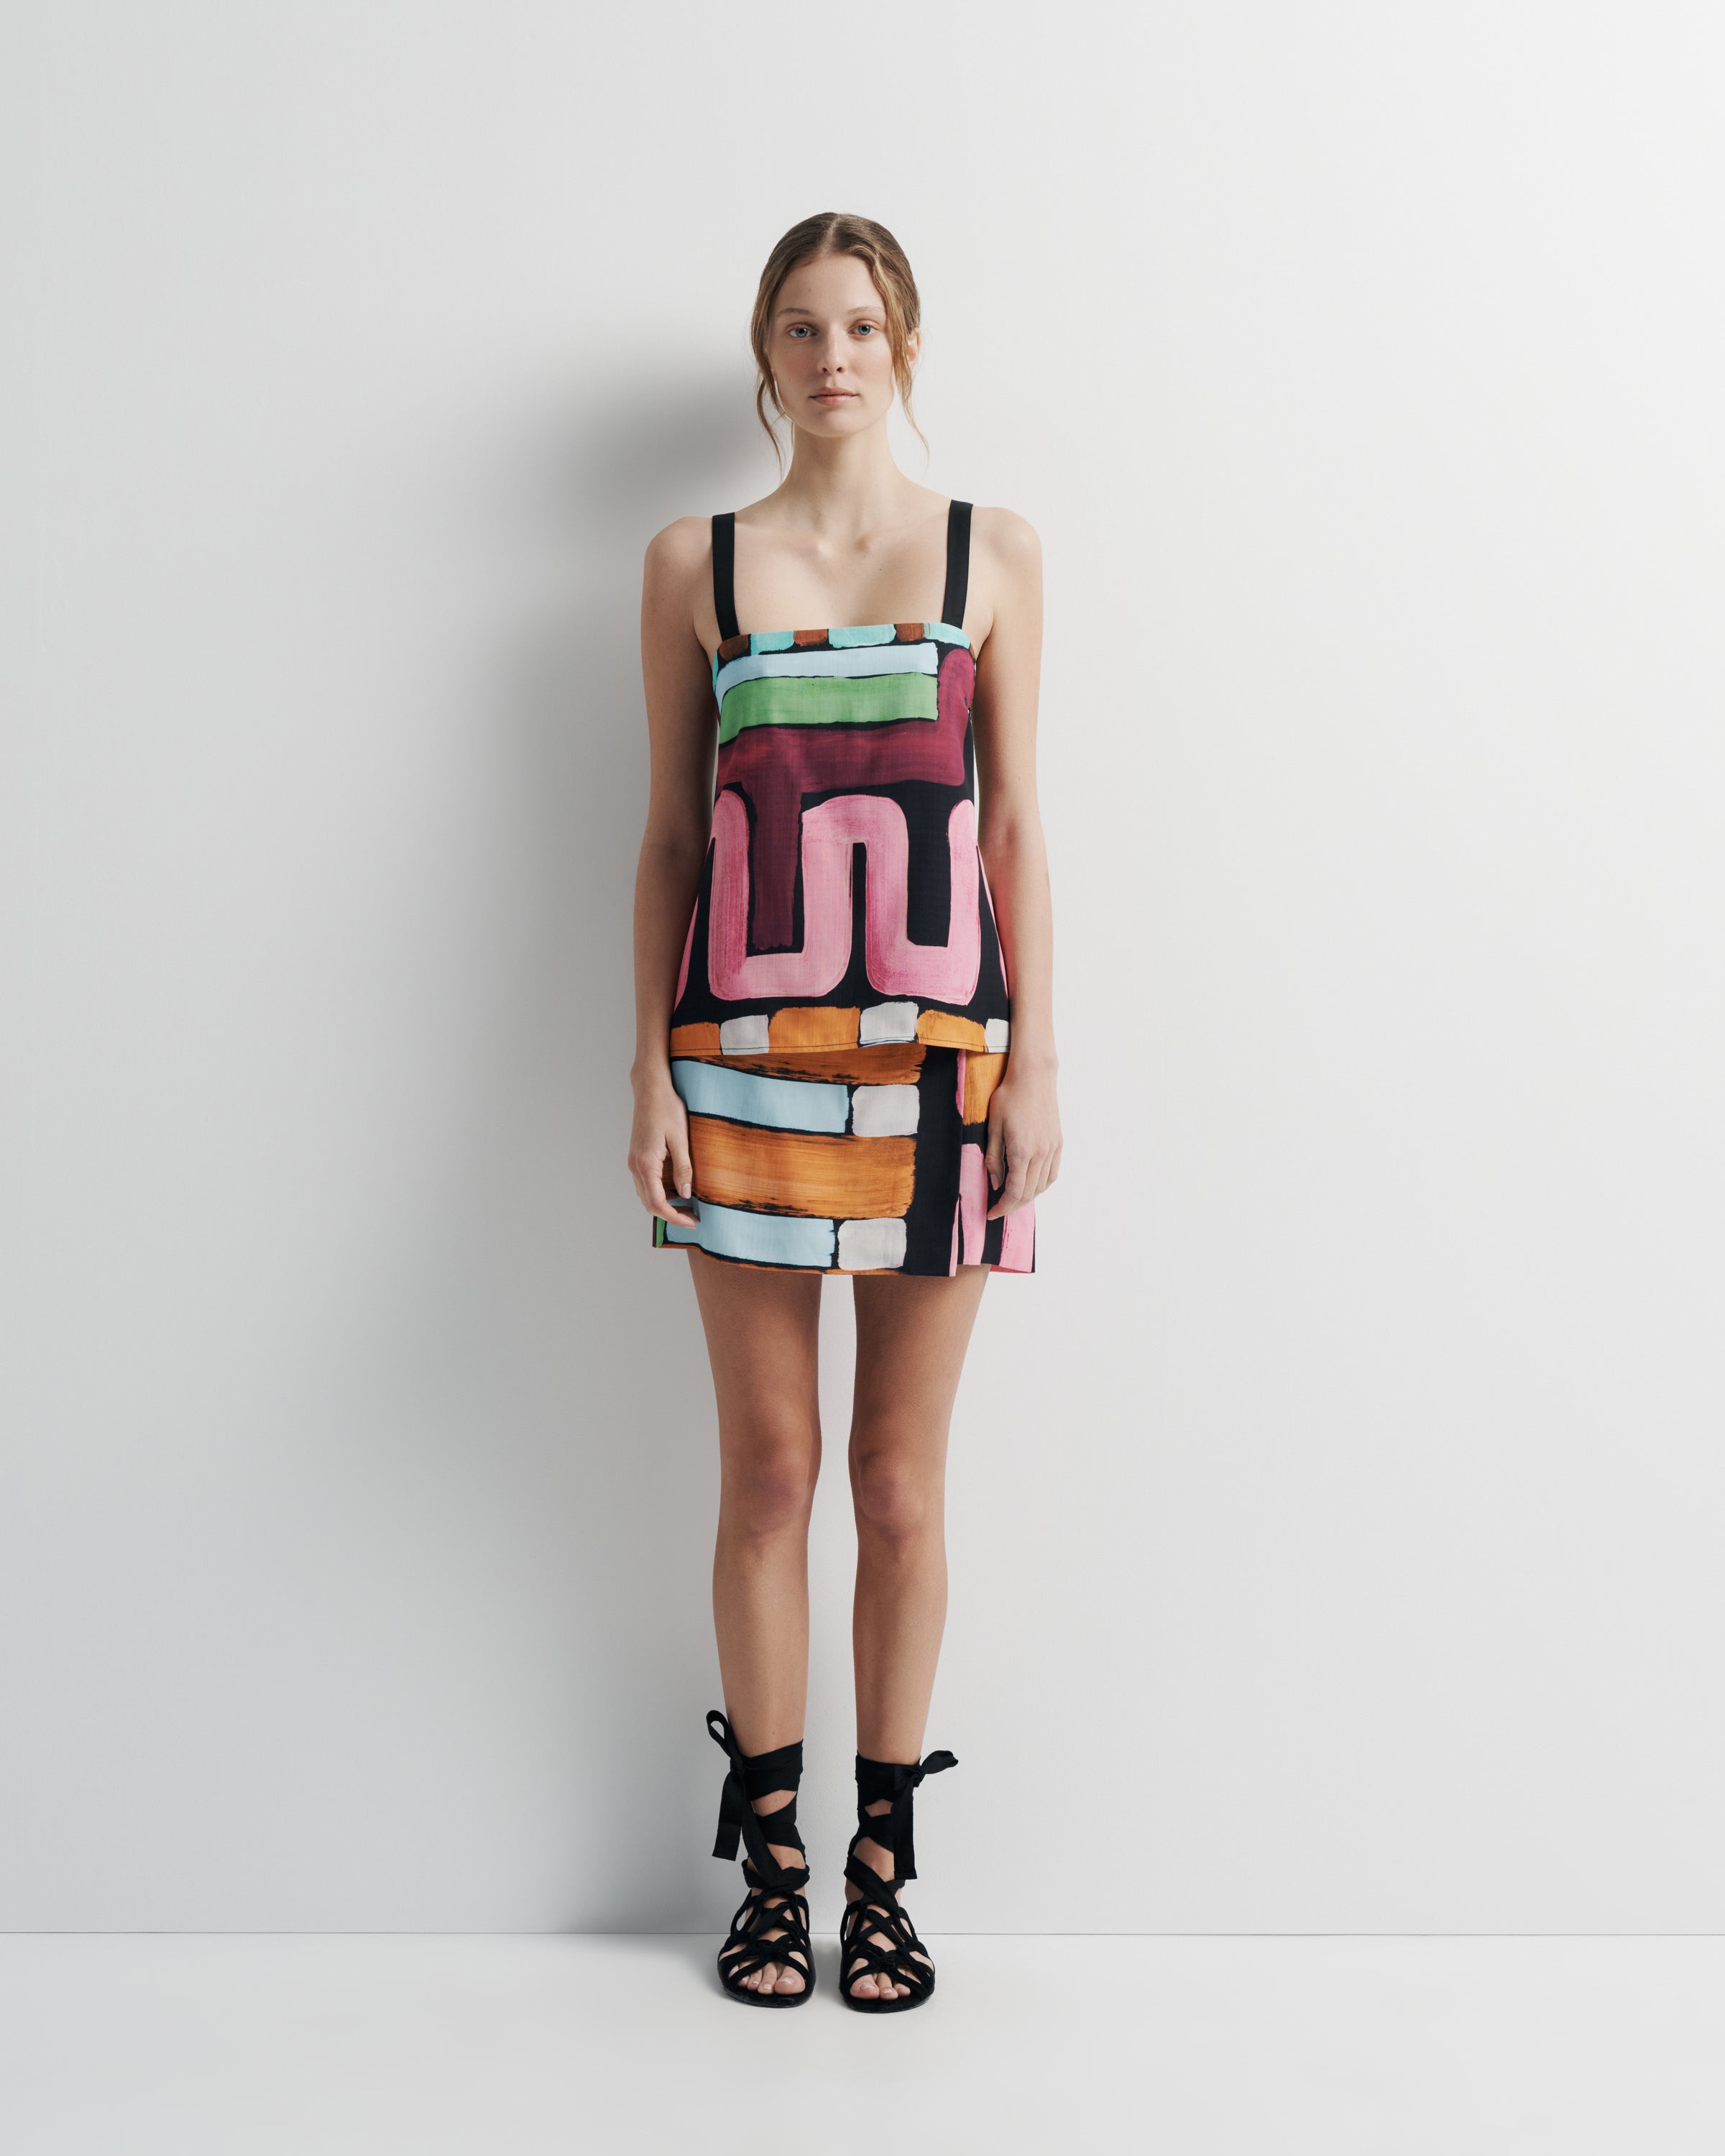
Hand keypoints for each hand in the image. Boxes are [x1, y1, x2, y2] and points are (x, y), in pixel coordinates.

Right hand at [628, 1067, 695, 1226]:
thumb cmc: (667, 1108)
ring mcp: (634, 1161)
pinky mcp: (637, 1156)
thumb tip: (686, 1195)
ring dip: (664, 1204)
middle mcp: (635, 1166)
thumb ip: (683, 1168)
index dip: (675, 1217)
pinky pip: (646, 1182)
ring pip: (646, 1194)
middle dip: (670, 1214)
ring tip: (688, 1205)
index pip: (658, 1203)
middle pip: (649, 1203)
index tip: (692, 1222)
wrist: (650, 1089)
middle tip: (693, 1217)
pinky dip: (660, 1191)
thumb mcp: (681, 1138)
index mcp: (646, 1164)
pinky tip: (678, 1188)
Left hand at [984, 1060, 1061, 1219]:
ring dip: (1028, 1197)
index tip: (991, 1213)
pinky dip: (1041, 1184)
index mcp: (1022, 1151)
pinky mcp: (1058, 1143)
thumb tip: (996, 1183)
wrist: (1034, 1077)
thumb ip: (993, 1158)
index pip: (1014, 1191)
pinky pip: (1052, 1173)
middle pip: (1028, 1193)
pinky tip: (1032, 1184)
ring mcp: (1052, 1149)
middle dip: (1013, 1205)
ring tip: (1013, 1199)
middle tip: (999, 1209)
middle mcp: (1040, 1153)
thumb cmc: (1009, 1097)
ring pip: (1042, 1186)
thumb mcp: (993, 1127)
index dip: (1002, 1207)